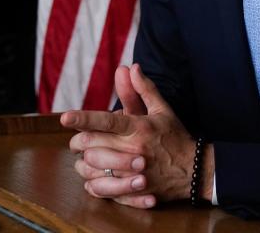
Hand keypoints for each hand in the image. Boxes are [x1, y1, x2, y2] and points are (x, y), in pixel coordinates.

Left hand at [61, 63, 210, 207]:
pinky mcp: (131, 190)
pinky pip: (99, 188)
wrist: (194, 171)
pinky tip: (94, 175)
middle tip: (79, 139)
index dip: (83, 119)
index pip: (106, 121)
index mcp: (139, 128)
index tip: (64, 117)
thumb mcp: (163, 110)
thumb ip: (143, 89)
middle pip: (91, 144)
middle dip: (78, 141)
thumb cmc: (175, 137)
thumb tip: (131, 67)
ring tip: (87, 157)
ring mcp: (131, 173)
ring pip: (91, 167)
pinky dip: (91, 182)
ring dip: (83, 161)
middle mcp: (133, 150)